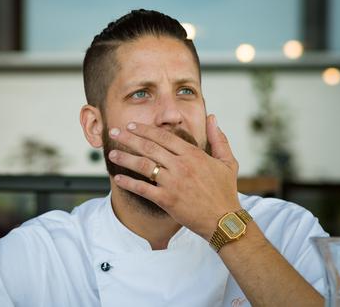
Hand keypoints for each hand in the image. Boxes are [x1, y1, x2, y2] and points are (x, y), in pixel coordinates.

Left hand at [108, 114, 240, 239]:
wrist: (225, 221)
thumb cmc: (225, 191)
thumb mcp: (227, 162)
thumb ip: (218, 139)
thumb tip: (212, 118)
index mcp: (193, 154)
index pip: (163, 137)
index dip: (144, 130)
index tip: (130, 125)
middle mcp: (181, 166)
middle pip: (149, 147)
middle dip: (128, 138)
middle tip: (114, 132)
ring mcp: (173, 183)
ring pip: (143, 165)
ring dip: (125, 158)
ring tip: (111, 153)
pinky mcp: (167, 200)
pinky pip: (143, 189)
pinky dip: (129, 183)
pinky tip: (118, 179)